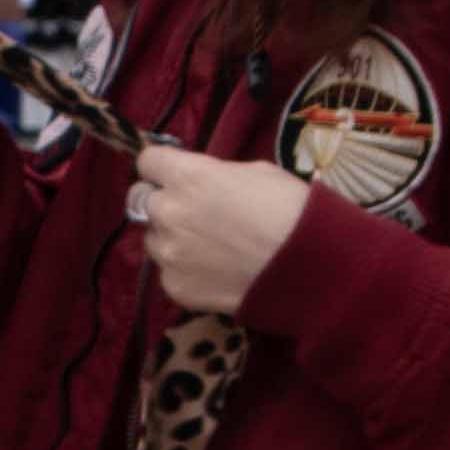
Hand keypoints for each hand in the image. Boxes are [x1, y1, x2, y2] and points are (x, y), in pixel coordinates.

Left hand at [125, 143, 317, 314]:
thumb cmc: (290, 209)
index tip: (174, 174)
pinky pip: (169, 271)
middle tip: (194, 213)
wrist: (306, 266)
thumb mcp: (254, 172)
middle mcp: (168, 212)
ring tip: (208, 246)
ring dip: (172, 238)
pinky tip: (215, 271)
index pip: (147, 162)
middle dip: (165, 202)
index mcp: (187, 176)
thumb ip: (214, 175)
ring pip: (154, 239)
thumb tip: (202, 183)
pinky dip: (185, 270)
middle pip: (143, 201)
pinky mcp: (175, 287)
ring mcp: (169, 254)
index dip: (162, 167)